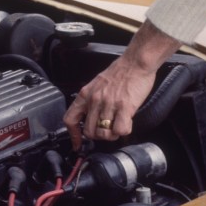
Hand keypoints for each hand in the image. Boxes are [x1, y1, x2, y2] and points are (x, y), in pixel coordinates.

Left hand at [63, 20, 180, 148]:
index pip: (70, 119)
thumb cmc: (120, 72)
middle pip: (89, 132)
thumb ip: (92, 100)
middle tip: (107, 130)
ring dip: (112, 134)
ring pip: (104, 134)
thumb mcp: (97, 84)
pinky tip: (127, 122)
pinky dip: (124, 130)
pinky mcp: (124, 107)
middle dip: (99, 136)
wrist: (135, 62)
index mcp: (86, 94)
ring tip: (118, 125)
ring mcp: (109, 104)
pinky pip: (120, 130)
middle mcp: (95, 100)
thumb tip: (91, 118)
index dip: (73, 135)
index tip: (78, 143)